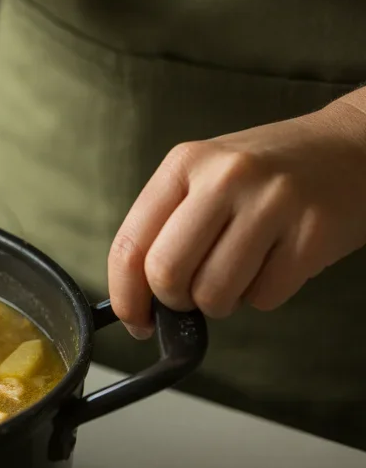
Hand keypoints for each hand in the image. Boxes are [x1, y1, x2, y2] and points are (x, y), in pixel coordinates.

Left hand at [108, 95, 365, 336]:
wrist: (352, 147)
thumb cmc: (268, 172)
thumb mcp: (206, 175)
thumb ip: (168, 225)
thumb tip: (138, 296)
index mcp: (185, 163)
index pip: (130, 243)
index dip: (125, 295)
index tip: (134, 320)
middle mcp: (225, 178)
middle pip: (167, 273)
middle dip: (173, 301)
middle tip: (191, 295)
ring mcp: (271, 205)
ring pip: (214, 294)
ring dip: (219, 302)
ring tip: (238, 273)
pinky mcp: (311, 235)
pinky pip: (264, 298)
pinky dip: (262, 296)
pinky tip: (275, 263)